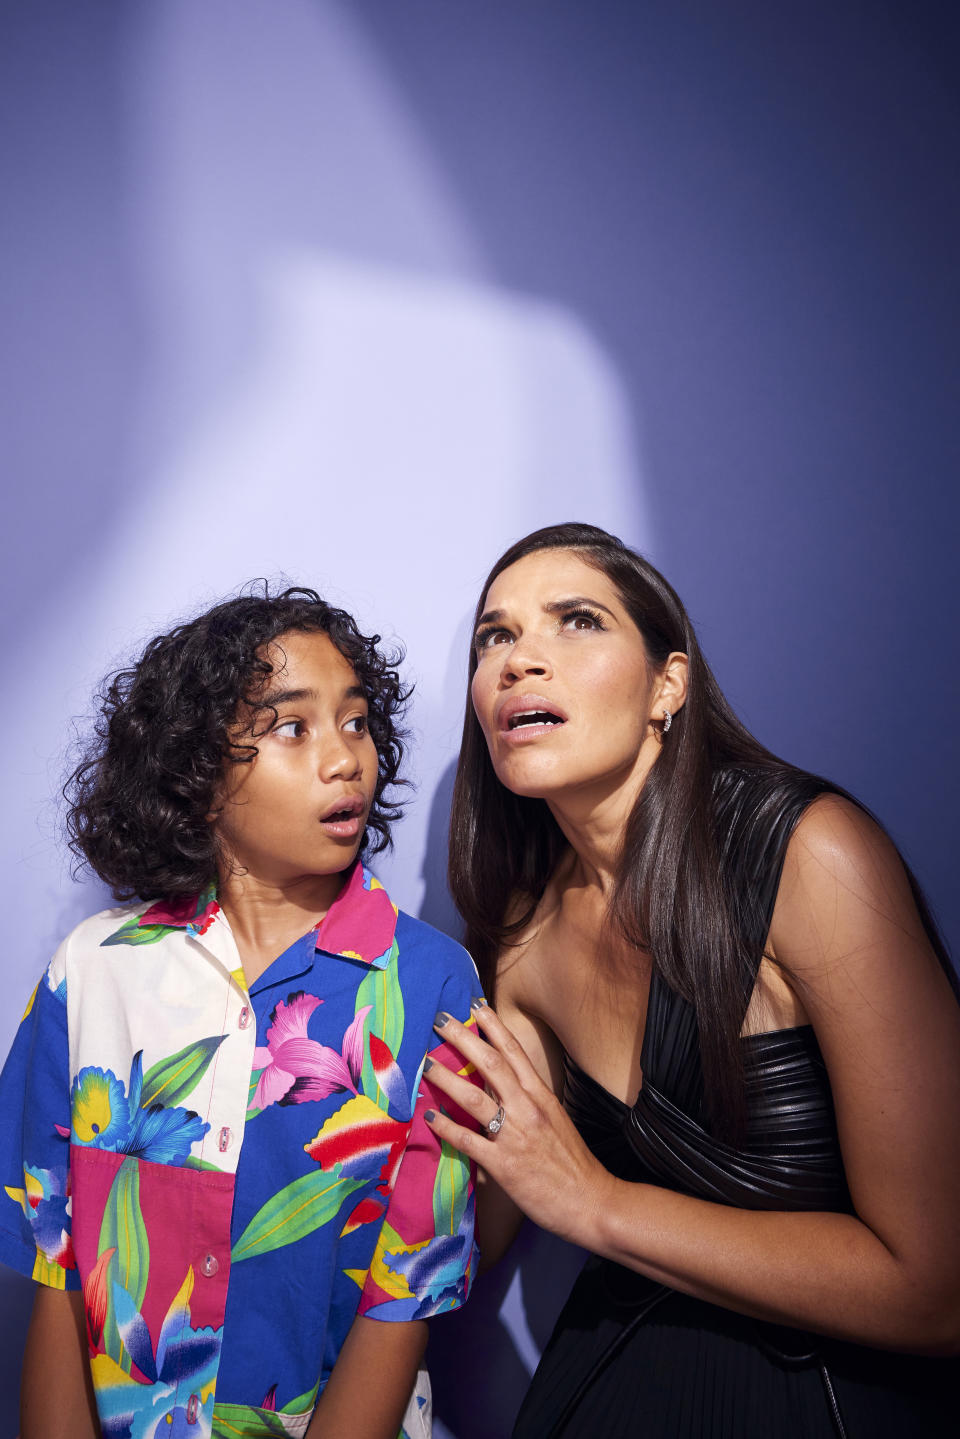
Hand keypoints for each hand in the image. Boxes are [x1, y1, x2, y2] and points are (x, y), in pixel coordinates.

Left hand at [424, 1001, 614, 1247]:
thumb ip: (530, 1102)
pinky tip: (429, 1117)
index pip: (515, 1052)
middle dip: (463, 1038)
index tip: (475, 1006)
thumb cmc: (573, 1163)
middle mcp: (527, 1108)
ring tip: (425, 1064)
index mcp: (542, 1096)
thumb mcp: (555, 1120)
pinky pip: (468, 1140)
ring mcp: (515, 1135)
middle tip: (440, 1019)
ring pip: (474, 1096)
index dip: (494, 1027)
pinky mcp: (503, 1164)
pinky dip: (447, 1128)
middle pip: (491, 1063)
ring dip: (446, 1078)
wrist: (591, 1201)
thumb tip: (502, 1088)